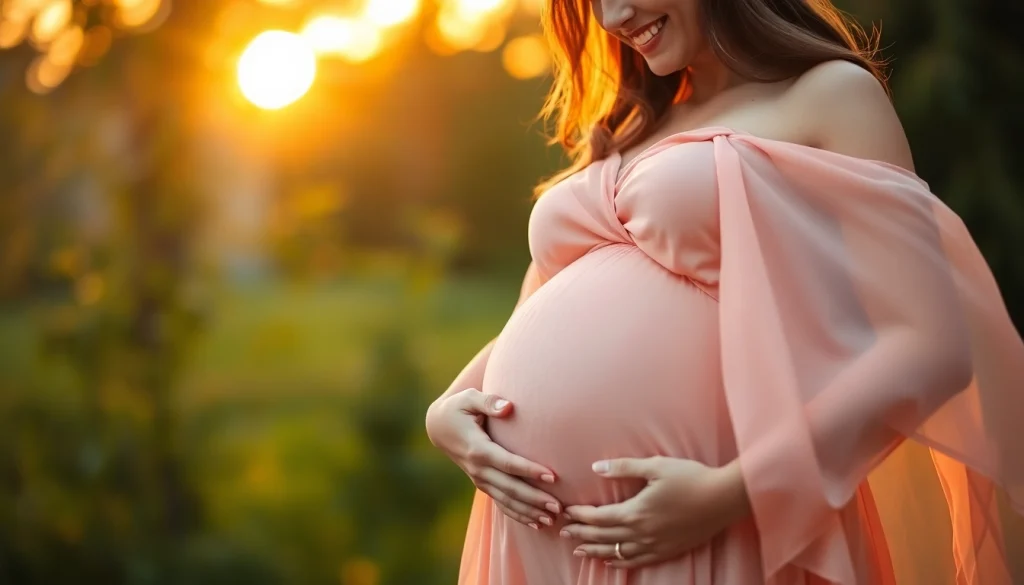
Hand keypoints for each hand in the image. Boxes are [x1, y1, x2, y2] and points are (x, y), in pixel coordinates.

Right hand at [426, 388, 561, 528]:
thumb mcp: (469, 398)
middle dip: (534, 498)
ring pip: (506, 500)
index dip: (529, 470)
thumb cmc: (458, 408)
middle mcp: (478, 468)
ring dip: (528, 511)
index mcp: (477, 448)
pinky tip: (535, 523)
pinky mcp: (482, 483)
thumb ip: (488, 402)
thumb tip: (508, 407)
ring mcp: (479, 478)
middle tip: (558, 506)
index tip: (552, 476)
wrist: (438, 427)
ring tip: (551, 519)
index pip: (507, 462)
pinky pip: (500, 503)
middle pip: (510, 487)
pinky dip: (517, 514)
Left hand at [559, 457, 749, 568]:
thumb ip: (623, 467)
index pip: (599, 518)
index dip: (580, 516)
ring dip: (596, 552)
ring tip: (579, 551)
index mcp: (636, 511)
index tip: (566, 512)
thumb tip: (596, 467)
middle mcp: (642, 533)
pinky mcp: (667, 551)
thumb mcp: (655, 466)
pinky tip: (611, 562)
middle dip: (581, 535)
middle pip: (603, 538)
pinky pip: (637, 561)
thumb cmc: (690, 477)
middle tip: (563, 532)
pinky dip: (620, 562)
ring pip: (618, 553)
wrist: (722, 499)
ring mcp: (655, 545)